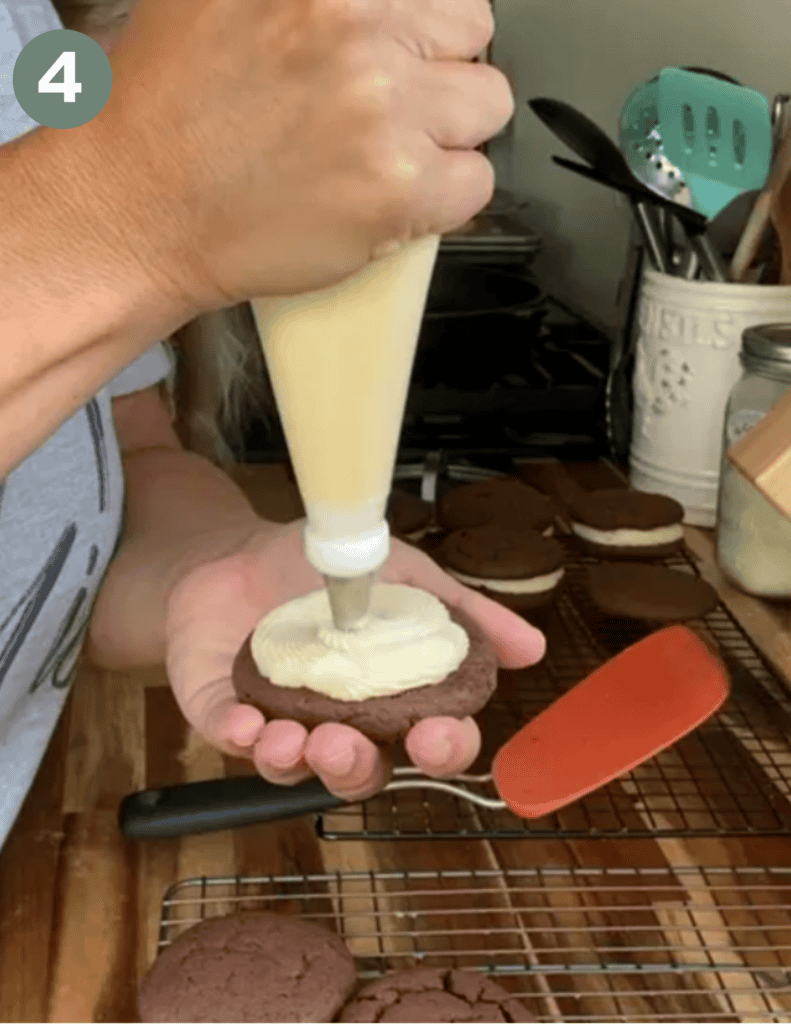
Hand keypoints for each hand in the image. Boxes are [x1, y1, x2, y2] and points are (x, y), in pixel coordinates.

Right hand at [84, 0, 512, 306]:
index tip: (407, 51)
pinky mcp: (399, 187)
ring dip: (448, 134)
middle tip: (390, 107)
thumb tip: (374, 10)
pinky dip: (445, 199)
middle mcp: (360, 26)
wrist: (137, 210)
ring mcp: (385, 107)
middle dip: (438, 71)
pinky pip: (476, 183)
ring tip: (387, 157)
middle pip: (472, 30)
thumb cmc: (166, 115)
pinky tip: (390, 200)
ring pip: (486, 105)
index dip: (420, 25)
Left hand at [164, 519, 545, 800]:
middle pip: (362, 771)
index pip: (429, 741)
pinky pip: (229, 737)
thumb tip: (532, 648)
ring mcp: (281, 723)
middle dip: (357, 768)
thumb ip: (463, 614)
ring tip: (290, 740)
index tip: (440, 734)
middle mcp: (341, 725)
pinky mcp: (225, 712)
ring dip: (297, 763)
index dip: (441, 749)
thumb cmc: (333, 573)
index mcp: (393, 700)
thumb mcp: (407, 579)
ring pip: (295, 770)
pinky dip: (237, 735)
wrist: (244, 552)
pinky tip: (244, 724)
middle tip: (347, 743)